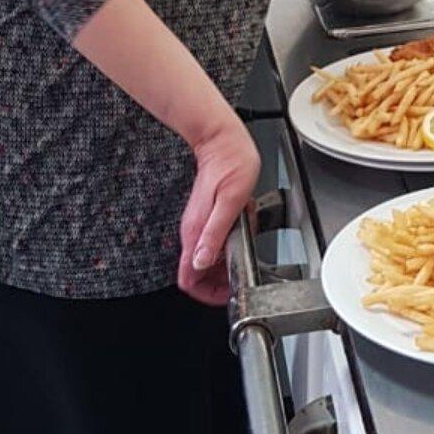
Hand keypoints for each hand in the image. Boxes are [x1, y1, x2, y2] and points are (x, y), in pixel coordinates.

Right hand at [177, 106, 260, 299]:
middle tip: (242, 272)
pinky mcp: (206, 218)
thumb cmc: (230, 163)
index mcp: (195, 232)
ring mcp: (198, 225)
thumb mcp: (231, 201)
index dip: (207, 293)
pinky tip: (243, 229)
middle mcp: (193, 231)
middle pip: (198, 274)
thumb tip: (204, 262)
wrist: (221, 139)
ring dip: (227, 262)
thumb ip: (216, 234)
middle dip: (220, 281)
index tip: (226, 293)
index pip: (189, 278)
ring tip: (244, 244)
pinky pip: (214, 243)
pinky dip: (230, 244)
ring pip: (207, 260)